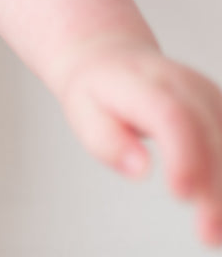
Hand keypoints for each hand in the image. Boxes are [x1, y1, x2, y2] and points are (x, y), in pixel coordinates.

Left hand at [58, 40, 221, 245]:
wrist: (110, 57)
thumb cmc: (96, 92)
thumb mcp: (82, 112)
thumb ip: (107, 141)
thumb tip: (140, 170)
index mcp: (142, 83)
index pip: (172, 116)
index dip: (183, 155)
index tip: (181, 195)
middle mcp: (183, 84)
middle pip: (209, 136)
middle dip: (215, 189)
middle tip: (208, 234)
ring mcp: (207, 95)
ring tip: (216, 233)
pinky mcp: (220, 109)